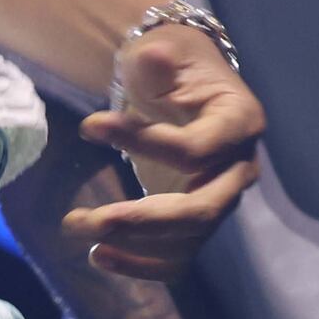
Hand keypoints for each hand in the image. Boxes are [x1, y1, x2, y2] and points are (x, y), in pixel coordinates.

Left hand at [65, 24, 263, 280]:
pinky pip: (178, 258)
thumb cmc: (172, 67)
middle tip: (87, 219)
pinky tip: (99, 256)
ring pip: (188, 240)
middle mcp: (239, 169)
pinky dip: (141, 265)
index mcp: (239, 123)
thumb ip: (160, 58)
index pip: (196, 150)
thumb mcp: (164, 53)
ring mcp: (221, 199)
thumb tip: (155, 53)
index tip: (88, 126)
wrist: (180, 88)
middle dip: (143, 220)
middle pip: (201, 211)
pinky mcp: (197, 223)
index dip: (143, 142)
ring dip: (133, 245)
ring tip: (80, 230)